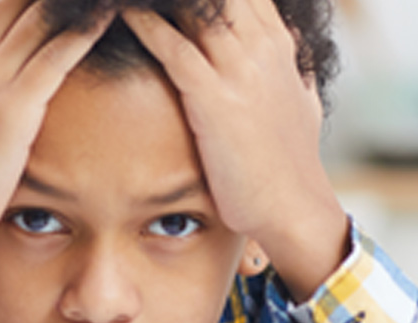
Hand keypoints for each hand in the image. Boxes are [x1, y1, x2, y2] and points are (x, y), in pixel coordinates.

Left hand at [123, 0, 348, 297]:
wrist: (294, 208)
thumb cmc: (291, 161)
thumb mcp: (300, 100)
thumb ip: (289, 69)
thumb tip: (289, 58)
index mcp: (277, 42)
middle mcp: (261, 46)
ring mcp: (240, 70)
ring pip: (194, 6)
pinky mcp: (215, 99)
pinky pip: (173, 46)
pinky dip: (142, 24)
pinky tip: (117, 13)